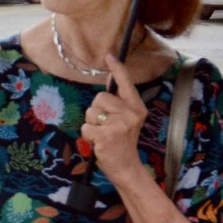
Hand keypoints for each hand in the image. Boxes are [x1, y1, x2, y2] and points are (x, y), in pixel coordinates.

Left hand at [79, 55, 148, 183]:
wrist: (126, 166)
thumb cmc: (123, 141)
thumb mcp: (126, 118)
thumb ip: (118, 100)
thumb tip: (110, 78)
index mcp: (137, 106)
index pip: (125, 82)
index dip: (117, 68)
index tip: (109, 56)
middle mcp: (131, 113)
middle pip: (100, 97)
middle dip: (96, 111)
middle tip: (106, 126)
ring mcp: (120, 124)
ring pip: (91, 112)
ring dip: (91, 124)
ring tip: (103, 134)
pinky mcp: (107, 135)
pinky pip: (86, 127)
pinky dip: (87, 135)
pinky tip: (98, 142)